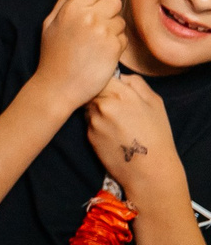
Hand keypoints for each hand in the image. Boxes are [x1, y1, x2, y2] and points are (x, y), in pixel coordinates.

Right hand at [33, 0, 125, 110]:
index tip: (94, 2)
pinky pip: (123, 38)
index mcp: (72, 8)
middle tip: (94, 27)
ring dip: (112, 30)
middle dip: (107, 12)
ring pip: (120, 20)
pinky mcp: (115, 48)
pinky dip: (115, 45)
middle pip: (114, 0)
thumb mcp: (48, 26)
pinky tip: (101, 54)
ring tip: (95, 44)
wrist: (58, 87)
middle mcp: (89, 17)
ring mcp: (104, 32)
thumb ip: (63, 5)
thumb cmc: (53, 57)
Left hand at [89, 70, 182, 200]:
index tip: (112, 88)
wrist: (149, 168)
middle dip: (99, 96)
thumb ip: (136, 84)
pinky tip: (111, 134)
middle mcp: (103, 105)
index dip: (104, 81)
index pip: (100, 76)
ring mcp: (93, 120)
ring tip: (116, 123)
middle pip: (91, 91)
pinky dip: (96, 125)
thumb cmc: (156, 134)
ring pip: (89, 106)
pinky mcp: (87, 135)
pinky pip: (88, 123)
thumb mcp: (155, 103)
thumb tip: (120, 76)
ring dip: (97, 110)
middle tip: (115, 108)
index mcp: (121, 93)